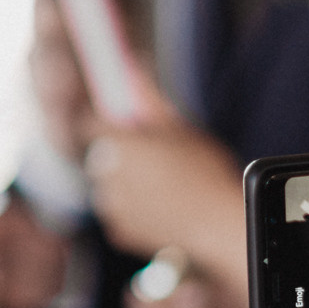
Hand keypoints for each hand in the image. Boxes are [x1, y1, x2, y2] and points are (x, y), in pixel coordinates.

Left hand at [83, 116, 248, 289]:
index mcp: (119, 144)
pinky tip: (163, 208)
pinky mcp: (119, 233)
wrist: (219, 226)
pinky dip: (135, 211)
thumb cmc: (206, 173)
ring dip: (127, 184)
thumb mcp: (182, 128)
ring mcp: (112, 207)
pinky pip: (120, 214)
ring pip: (111, 187)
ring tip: (164, 186)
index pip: (89, 124)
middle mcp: (108, 176)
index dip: (104, 121)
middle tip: (155, 157)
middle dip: (121, 155)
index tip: (120, 123)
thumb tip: (131, 74)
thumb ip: (150, 100)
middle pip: (102, 157)